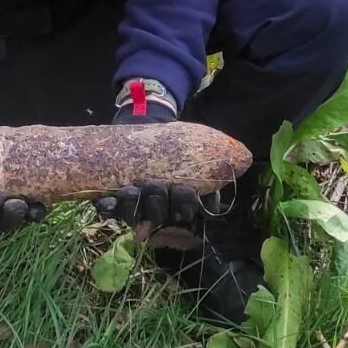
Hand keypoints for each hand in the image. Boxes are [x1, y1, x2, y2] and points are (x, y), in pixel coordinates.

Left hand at [93, 78, 220, 228]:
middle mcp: (159, 210)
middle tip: (157, 185)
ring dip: (133, 204)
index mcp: (182, 203)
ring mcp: (136, 207)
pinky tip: (103, 201)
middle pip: (160, 217)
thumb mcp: (199, 149)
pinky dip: (107, 206)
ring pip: (135, 216)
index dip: (184, 206)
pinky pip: (109, 210)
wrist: (144, 129)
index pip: (187, 215)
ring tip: (132, 190)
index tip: (184, 190)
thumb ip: (216, 160)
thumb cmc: (176, 144)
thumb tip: (243, 161)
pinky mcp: (113, 200)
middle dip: (159, 203)